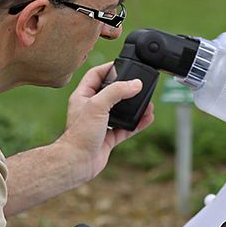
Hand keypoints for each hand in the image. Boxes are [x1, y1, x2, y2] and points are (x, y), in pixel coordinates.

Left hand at [57, 61, 154, 180]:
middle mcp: (91, 108)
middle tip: (139, 84)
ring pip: (121, 111)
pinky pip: (126, 128)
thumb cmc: (80, 134)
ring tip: (148, 103)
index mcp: (83, 96)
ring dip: (134, 107)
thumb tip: (135, 84)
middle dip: (126, 88)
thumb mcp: (97, 105)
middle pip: (111, 92)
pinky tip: (147, 119)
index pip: (96, 74)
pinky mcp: (108, 138)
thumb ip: (116, 91)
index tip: (124, 64)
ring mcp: (100, 124)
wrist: (78, 162)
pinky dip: (137, 123)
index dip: (109, 67)